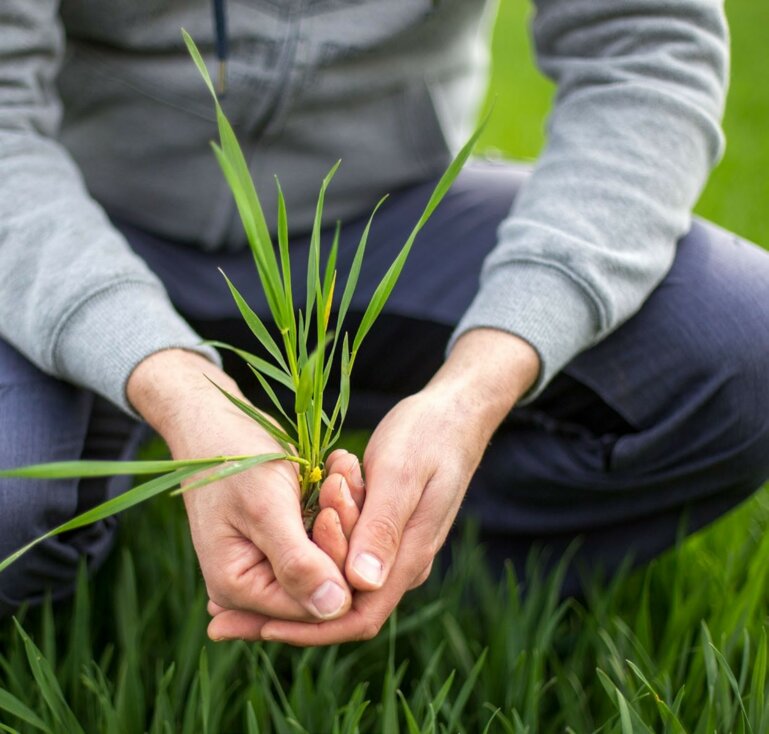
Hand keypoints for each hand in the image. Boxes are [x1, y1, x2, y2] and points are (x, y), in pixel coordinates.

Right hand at [126, 349, 364, 625]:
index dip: (339, 565)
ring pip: (333, 559)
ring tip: (339, 468)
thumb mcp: (266, 508)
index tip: (339, 504)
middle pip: (325, 585)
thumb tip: (334, 611)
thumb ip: (297, 562)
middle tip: (340, 479)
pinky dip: (339, 505)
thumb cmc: (235, 459)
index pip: (311, 606)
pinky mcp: (289, 544)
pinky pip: (329, 538)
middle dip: (343, 532)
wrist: (217, 423)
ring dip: (344, 513)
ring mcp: (272, 566)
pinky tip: (336, 470)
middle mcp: (255, 588)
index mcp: (238, 590)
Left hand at [219, 329, 539, 644]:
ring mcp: (392, 548)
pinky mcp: (382, 530)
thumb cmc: (427, 436)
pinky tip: (272, 541)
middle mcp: (400, 564)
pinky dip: (306, 546)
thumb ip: (382, 528)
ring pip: (334, 578)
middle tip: (223, 610)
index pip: (356, 616)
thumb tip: (358, 584)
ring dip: (293, 571)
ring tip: (238, 574)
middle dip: (282, 609)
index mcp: (408, 558)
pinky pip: (338, 552)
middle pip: (338, 606)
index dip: (305, 627)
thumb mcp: (400, 474)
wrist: (456, 412)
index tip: (255, 625)